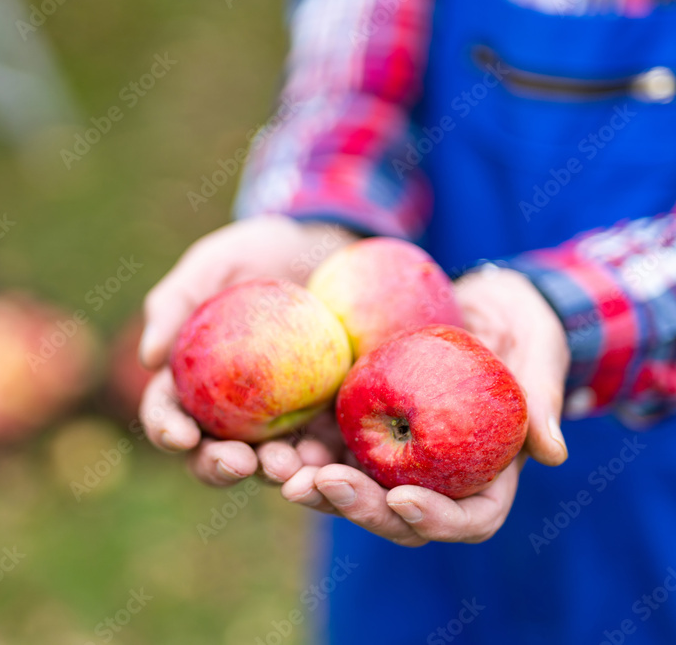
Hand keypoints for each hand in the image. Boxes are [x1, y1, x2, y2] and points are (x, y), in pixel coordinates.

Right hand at [138, 215, 357, 485]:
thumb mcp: (217, 262)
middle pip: (211, 454)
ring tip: (288, 466)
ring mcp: (277, 422)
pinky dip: (320, 463)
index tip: (181, 436)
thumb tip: (149, 357)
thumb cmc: (260, 253)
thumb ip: (176, 300)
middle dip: (219, 466)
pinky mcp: (324, 421)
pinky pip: (319, 452)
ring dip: (272, 473)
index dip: (168, 430)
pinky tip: (327, 460)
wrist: (327, 251)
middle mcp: (228, 412)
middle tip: (239, 462)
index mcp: (189, 381)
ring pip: (266, 463)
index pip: (167, 413)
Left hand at [281, 266, 570, 545]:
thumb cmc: (517, 324)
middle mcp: (433, 476)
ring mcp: (391, 456)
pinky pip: (323, 447)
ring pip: (351, 490)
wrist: (473, 298)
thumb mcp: (536, 347)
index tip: (402, 498)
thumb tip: (553, 452)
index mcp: (485, 474)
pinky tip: (265, 440)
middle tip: (317, 485)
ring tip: (279, 469)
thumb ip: (541, 395)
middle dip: (356, 507)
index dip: (437, 518)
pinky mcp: (355, 428)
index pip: (468, 517)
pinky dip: (296, 449)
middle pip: (396, 515)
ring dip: (313, 486)